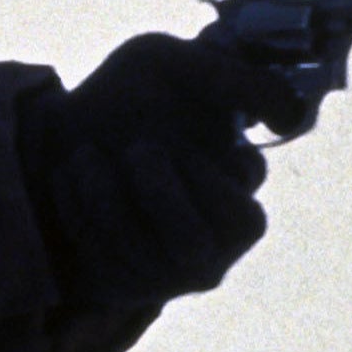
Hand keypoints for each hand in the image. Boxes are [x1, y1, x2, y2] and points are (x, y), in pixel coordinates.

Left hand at [19, 31, 268, 307]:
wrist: (60, 126)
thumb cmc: (131, 94)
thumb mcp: (177, 65)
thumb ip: (237, 81)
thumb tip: (290, 119)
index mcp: (238, 204)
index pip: (242, 217)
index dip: (204, 178)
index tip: (175, 140)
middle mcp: (209, 250)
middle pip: (191, 247)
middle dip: (157, 194)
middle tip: (136, 148)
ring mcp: (164, 277)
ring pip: (141, 258)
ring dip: (105, 197)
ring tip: (85, 155)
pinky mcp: (119, 286)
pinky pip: (103, 267)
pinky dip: (79, 215)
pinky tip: (69, 176)